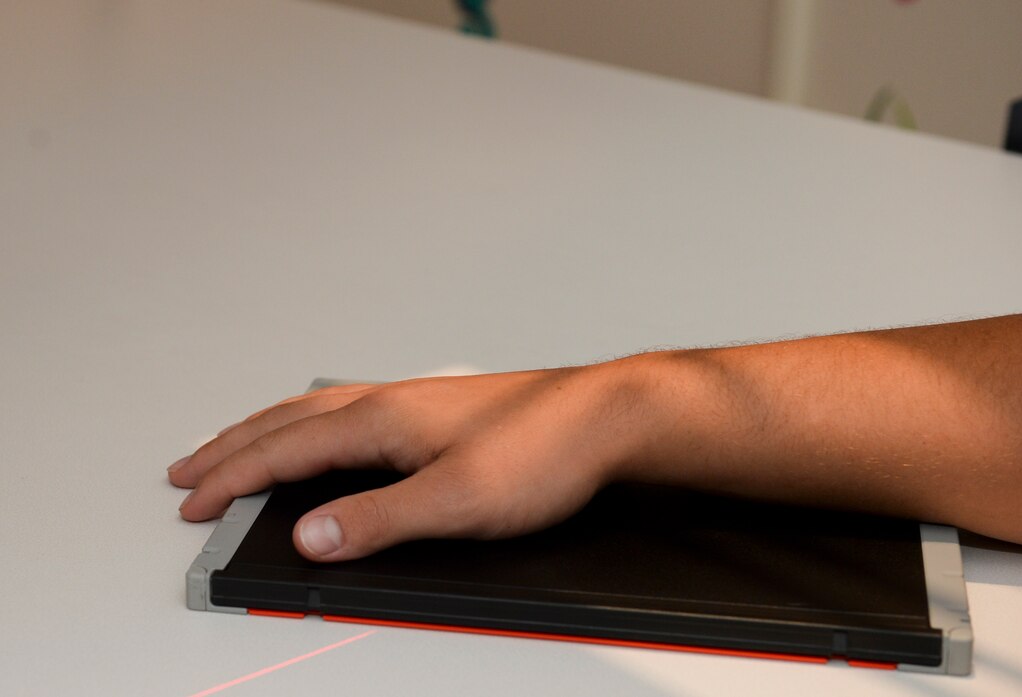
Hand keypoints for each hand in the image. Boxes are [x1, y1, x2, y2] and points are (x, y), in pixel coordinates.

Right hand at [169, 363, 660, 560]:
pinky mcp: (439, 410)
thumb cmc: (544, 449)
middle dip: (234, 448)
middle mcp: (392, 402)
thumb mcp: (457, 501)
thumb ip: (379, 520)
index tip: (193, 501)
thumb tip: (313, 537)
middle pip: (290, 422)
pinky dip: (311, 426)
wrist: (606, 416)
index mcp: (383, 420)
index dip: (234, 477)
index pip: (286, 451)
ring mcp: (415, 401)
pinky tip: (326, 434)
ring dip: (268, 431)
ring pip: (318, 411)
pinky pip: (349, 412)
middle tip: (190, 469)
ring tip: (240, 447)